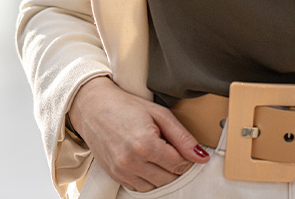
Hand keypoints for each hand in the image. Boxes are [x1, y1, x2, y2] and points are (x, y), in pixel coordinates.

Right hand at [68, 76, 209, 191]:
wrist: (93, 108)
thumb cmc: (126, 106)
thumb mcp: (159, 114)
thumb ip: (182, 137)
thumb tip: (201, 156)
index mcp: (145, 144)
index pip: (179, 164)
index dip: (187, 157)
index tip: (184, 148)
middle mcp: (131, 161)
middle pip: (169, 178)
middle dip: (176, 167)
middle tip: (172, 149)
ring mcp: (121, 171)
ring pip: (156, 186)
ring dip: (163, 174)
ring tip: (158, 154)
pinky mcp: (115, 176)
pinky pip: (140, 188)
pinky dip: (148, 179)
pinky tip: (147, 161)